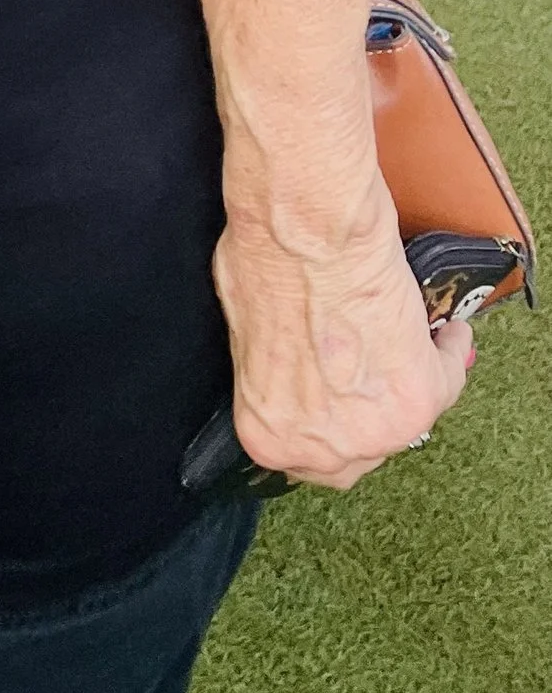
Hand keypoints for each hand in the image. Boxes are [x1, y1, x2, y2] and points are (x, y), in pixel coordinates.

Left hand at [216, 195, 474, 489]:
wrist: (307, 233)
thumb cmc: (264, 263)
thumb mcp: (243, 332)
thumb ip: (269, 375)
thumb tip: (286, 371)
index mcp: (269, 434)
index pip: (306, 460)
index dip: (325, 427)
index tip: (338, 409)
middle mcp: (325, 448)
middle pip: (358, 451)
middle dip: (363, 417)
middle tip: (370, 383)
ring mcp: (378, 430)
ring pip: (404, 422)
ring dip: (404, 388)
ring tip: (406, 351)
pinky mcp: (423, 399)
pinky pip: (448, 382)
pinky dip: (449, 355)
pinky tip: (445, 335)